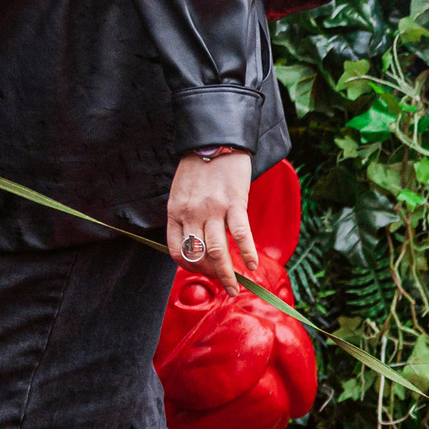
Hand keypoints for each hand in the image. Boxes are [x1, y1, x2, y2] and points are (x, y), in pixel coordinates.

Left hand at [167, 150, 255, 291]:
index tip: (203, 272)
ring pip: (218, 251)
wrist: (216, 140)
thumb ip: (186, 215)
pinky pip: (241, 235)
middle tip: (226, 288)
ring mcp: (213, 208)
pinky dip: (247, 253)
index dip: (190, 267)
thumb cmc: (199, 166)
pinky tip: (253, 264)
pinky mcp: (234, 202)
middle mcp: (192, 212)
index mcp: (176, 211)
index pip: (177, 250)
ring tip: (238, 286)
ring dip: (228, 274)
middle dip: (212, 276)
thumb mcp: (182, 192)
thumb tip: (198, 241)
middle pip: (199, 255)